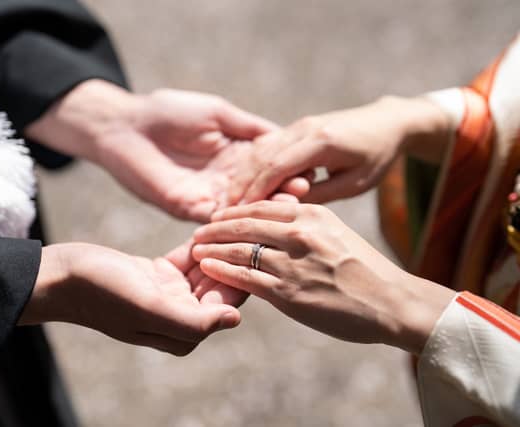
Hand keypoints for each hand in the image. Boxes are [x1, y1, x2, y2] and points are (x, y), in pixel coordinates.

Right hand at [21, 242, 240, 355]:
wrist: (59, 276)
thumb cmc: (99, 292)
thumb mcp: (147, 308)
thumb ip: (191, 320)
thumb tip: (236, 319)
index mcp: (181, 332)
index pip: (226, 304)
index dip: (244, 275)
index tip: (257, 244)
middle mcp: (178, 315)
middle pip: (220, 286)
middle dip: (236, 258)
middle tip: (254, 225)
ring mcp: (168, 294)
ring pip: (207, 270)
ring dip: (221, 248)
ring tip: (239, 220)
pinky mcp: (157, 274)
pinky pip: (188, 258)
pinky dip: (200, 243)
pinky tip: (213, 223)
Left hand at [25, 80, 305, 221]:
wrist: (126, 127)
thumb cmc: (169, 111)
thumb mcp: (217, 113)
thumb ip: (248, 127)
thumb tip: (284, 134)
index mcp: (238, 155)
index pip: (271, 166)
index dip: (289, 169)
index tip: (310, 170)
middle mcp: (230, 180)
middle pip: (262, 191)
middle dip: (283, 193)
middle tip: (305, 194)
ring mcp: (211, 197)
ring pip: (245, 209)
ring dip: (266, 210)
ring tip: (288, 208)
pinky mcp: (191, 210)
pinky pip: (219, 220)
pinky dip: (238, 221)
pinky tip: (255, 220)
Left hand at [192, 201, 454, 353]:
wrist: (391, 302)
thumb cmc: (365, 269)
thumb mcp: (336, 233)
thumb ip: (305, 225)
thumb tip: (277, 224)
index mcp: (313, 214)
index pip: (262, 206)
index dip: (234, 210)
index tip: (218, 215)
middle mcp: (300, 233)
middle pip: (245, 224)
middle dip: (216, 227)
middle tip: (198, 231)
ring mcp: (293, 262)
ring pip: (240, 249)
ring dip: (212, 248)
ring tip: (195, 248)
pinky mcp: (288, 292)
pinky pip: (245, 277)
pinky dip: (221, 270)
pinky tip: (207, 267)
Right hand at [230, 96, 451, 204]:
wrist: (387, 122)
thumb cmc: (376, 156)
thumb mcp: (354, 183)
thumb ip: (320, 194)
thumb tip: (285, 209)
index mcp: (321, 142)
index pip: (277, 167)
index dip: (255, 191)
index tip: (238, 213)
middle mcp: (305, 128)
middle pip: (261, 157)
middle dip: (240, 185)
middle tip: (223, 211)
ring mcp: (298, 124)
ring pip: (259, 150)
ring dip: (242, 175)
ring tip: (228, 201)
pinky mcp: (296, 127)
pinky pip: (267, 145)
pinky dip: (252, 165)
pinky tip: (243, 185)